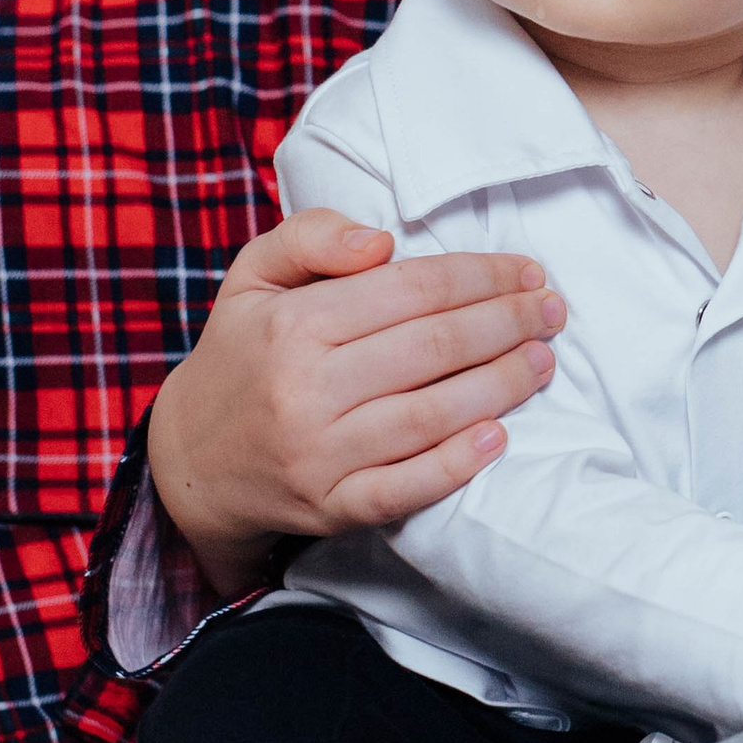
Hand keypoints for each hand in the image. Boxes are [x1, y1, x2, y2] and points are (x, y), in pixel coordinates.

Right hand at [145, 208, 564, 596]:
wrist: (189, 459)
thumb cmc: (240, 355)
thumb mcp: (252, 276)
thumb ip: (311, 236)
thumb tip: (381, 241)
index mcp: (292, 325)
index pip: (409, 290)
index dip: (478, 276)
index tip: (527, 271)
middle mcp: (305, 390)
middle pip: (430, 349)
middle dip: (504, 324)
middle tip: (552, 311)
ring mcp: (319, 454)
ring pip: (428, 416)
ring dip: (499, 386)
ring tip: (542, 360)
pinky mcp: (330, 506)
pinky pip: (404, 488)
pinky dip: (456, 464)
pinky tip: (500, 435)